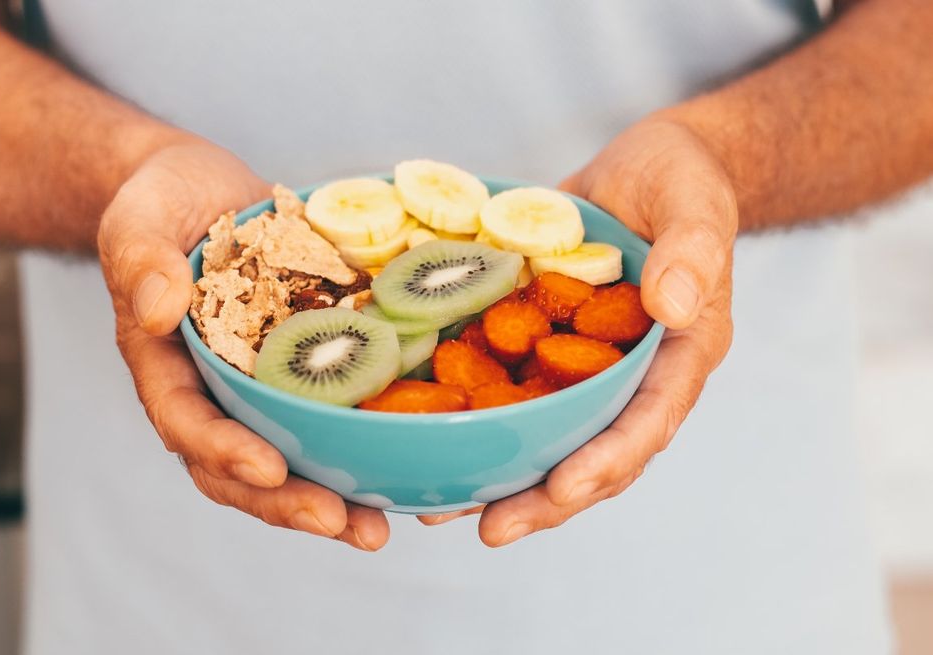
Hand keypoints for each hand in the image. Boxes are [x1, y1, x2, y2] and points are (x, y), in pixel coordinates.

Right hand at [97, 141, 388, 550]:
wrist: (205, 190)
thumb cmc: (163, 200)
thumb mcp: (139, 215)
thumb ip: (141, 257)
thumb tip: (158, 309)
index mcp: (166, 365)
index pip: (186, 422)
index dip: (224, 452)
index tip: (269, 469)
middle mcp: (215, 390)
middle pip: (240, 467)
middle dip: (289, 502)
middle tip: (347, 525)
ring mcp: (262, 384)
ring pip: (291, 454)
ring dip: (333, 495)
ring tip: (381, 526)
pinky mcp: (306, 366)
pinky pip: (331, 412)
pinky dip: (363, 442)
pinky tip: (408, 463)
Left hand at [420, 119, 735, 545]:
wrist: (644, 167)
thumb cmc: (681, 179)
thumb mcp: (694, 201)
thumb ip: (692, 251)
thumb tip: (672, 309)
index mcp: (678, 355)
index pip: (649, 420)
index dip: (608, 459)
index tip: (564, 487)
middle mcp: (630, 375)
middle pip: (594, 452)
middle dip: (545, 496)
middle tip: (490, 528)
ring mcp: (584, 366)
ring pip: (546, 435)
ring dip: (502, 476)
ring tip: (443, 511)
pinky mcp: (543, 344)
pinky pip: (511, 390)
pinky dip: (474, 418)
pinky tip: (426, 437)